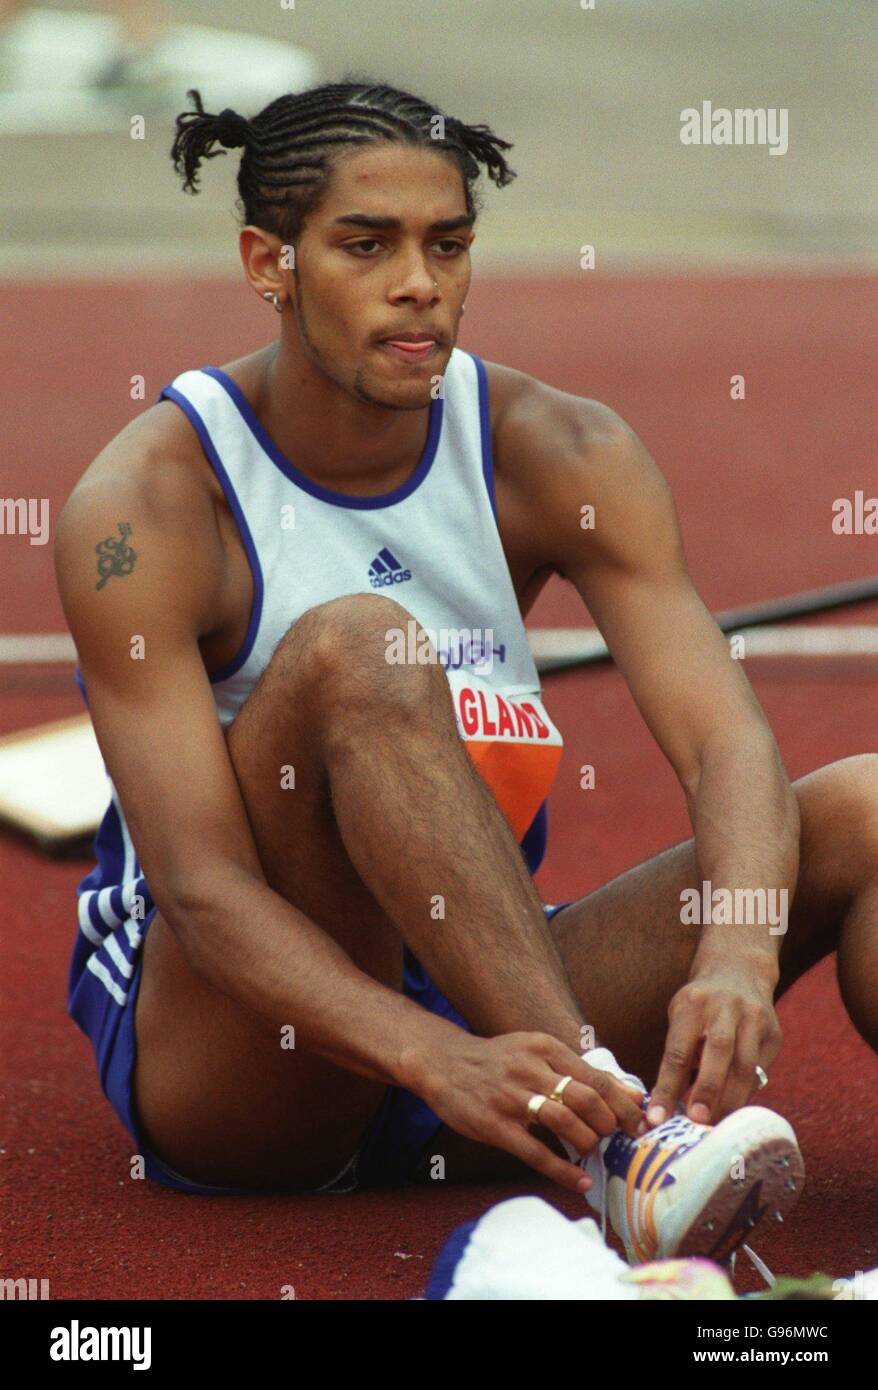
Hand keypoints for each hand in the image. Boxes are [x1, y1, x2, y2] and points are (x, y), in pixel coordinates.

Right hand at [416, 1031, 646, 1193]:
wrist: (444, 1062)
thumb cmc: (498, 1060)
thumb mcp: (536, 1052)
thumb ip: (579, 1071)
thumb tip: (628, 1091)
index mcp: (545, 1048)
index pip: (597, 1077)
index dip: (624, 1103)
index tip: (641, 1121)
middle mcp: (530, 1069)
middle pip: (587, 1099)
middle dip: (611, 1124)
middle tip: (617, 1137)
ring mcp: (511, 1098)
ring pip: (565, 1123)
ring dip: (588, 1142)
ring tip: (593, 1150)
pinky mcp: (495, 1125)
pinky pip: (536, 1153)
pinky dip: (563, 1171)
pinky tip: (579, 1181)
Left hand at [647, 960, 781, 1128]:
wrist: (739, 972)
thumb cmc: (700, 1006)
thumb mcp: (681, 1018)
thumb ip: (679, 1056)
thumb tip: (668, 1106)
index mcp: (693, 1004)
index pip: (677, 1051)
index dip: (667, 1087)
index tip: (656, 1117)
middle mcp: (726, 1007)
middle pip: (718, 1051)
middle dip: (707, 1090)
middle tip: (696, 1122)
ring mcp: (754, 1018)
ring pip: (745, 1065)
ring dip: (730, 1099)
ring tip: (716, 1126)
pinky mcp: (773, 1033)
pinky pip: (760, 1070)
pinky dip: (745, 1094)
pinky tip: (734, 1110)